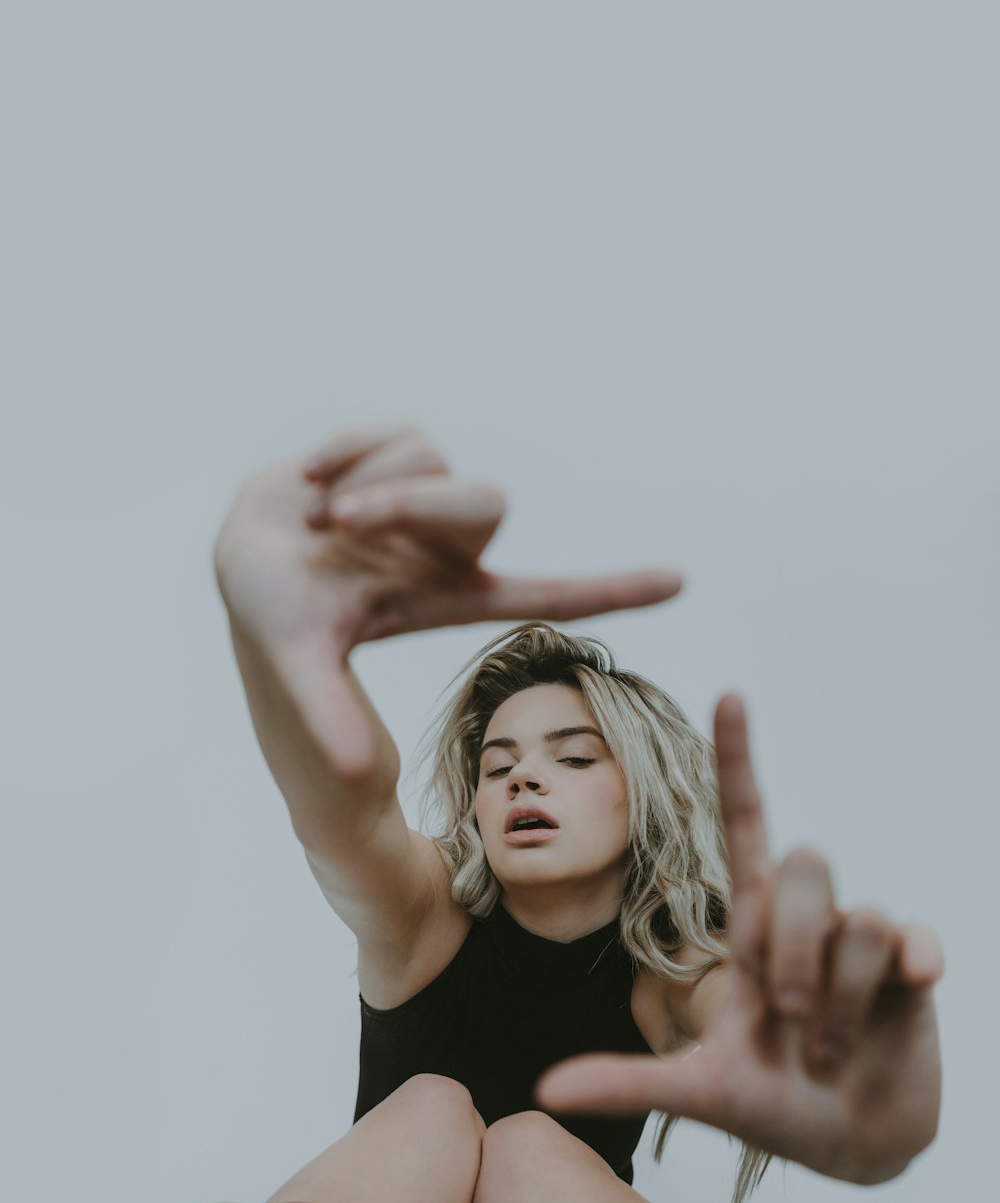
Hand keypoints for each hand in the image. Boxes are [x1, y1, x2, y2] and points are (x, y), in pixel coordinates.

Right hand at [214, 422, 682, 775]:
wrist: (238, 562)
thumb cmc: (276, 620)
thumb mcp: (301, 664)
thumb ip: (329, 711)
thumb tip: (356, 770)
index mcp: (451, 595)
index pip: (548, 592)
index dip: (611, 589)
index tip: (680, 582)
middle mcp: (449, 548)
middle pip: (484, 504)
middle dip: (408, 505)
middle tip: (340, 522)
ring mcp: (426, 500)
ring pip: (432, 461)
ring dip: (366, 484)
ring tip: (319, 520)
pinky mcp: (396, 455)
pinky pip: (394, 432)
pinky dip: (345, 452)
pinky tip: (312, 483)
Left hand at [534, 695, 944, 1184]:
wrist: (850, 1148)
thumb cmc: (773, 1105)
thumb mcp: (698, 1093)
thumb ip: (627, 1082)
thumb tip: (543, 1093)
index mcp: (750, 930)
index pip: (742, 825)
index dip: (737, 761)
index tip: (728, 696)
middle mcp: (805, 921)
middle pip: (799, 865)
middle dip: (789, 954)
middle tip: (790, 1025)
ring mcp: (861, 943)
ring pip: (853, 916)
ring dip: (837, 999)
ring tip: (830, 1052)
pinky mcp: (913, 967)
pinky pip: (911, 936)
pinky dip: (909, 965)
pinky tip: (912, 987)